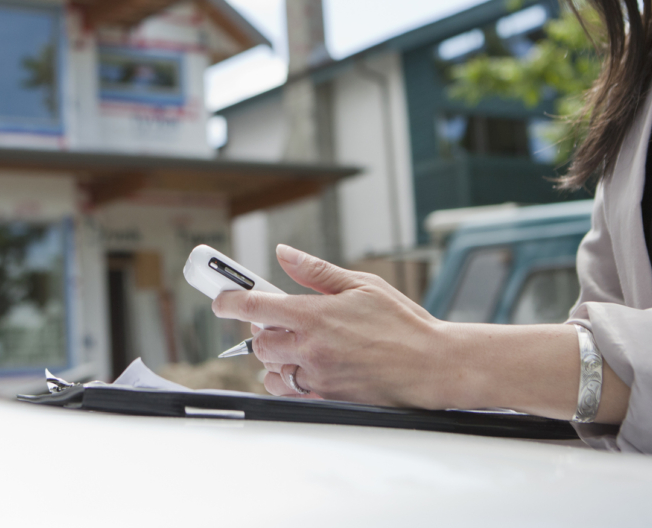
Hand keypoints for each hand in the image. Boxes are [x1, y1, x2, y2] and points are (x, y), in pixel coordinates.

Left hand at [212, 244, 450, 406]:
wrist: (430, 365)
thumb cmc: (402, 323)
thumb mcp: (361, 284)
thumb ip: (316, 270)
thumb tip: (284, 253)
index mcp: (314, 315)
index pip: (255, 308)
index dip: (229, 302)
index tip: (221, 300)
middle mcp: (310, 348)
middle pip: (258, 342)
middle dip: (263, 330)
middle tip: (281, 320)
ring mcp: (317, 376)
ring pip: (269, 371)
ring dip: (273, 358)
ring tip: (295, 346)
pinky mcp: (326, 397)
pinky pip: (289, 392)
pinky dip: (288, 381)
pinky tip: (305, 368)